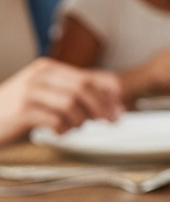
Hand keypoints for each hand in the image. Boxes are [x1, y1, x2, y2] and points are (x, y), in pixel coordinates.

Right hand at [0, 58, 122, 143]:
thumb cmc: (18, 110)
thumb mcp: (47, 95)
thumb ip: (75, 94)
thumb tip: (112, 101)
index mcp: (48, 68)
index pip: (90, 76)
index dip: (111, 93)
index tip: (120, 109)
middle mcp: (39, 75)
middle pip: (84, 88)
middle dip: (102, 107)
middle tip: (109, 122)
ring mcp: (29, 92)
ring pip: (72, 104)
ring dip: (81, 120)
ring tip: (74, 128)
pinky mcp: (22, 111)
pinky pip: (56, 120)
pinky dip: (64, 130)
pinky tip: (59, 133)